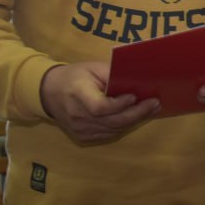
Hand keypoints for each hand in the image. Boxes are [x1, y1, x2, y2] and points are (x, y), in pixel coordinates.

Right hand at [41, 62, 158, 143]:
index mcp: (78, 94)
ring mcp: (80, 129)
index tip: (134, 96)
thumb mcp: (92, 68)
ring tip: (152, 110)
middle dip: (137, 113)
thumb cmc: (75, 76)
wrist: (49, 93)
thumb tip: (136, 79)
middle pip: (111, 121)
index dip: (118, 105)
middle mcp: (78, 115)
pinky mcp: (83, 137)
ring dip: (134, 120)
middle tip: (155, 104)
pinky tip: (136, 117)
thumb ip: (112, 74)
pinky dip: (124, 126)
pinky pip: (109, 134)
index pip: (99, 107)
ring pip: (113, 129)